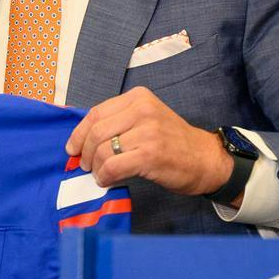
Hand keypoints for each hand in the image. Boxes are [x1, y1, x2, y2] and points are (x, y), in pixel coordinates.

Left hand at [67, 86, 233, 198]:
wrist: (205, 159)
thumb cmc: (172, 142)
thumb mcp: (147, 119)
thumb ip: (119, 122)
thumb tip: (82, 140)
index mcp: (139, 97)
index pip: (96, 113)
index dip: (79, 134)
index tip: (73, 148)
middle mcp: (143, 110)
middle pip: (96, 132)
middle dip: (85, 153)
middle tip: (86, 166)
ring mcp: (148, 132)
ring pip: (102, 151)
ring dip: (96, 168)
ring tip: (101, 175)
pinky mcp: (150, 155)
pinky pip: (113, 167)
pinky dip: (105, 177)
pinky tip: (108, 181)